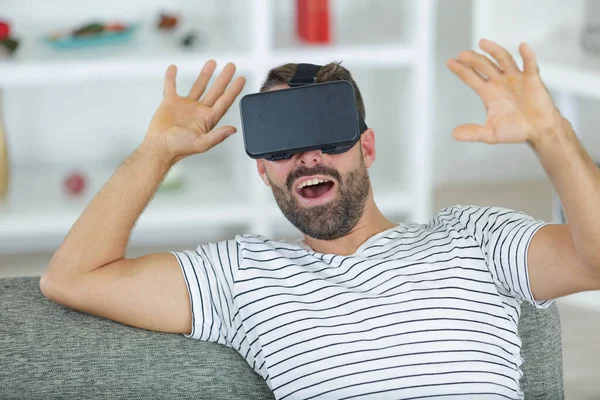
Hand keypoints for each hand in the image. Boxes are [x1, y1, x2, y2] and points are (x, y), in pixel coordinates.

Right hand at [144, 60, 245, 161]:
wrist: (159, 147)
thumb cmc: (179, 148)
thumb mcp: (202, 143)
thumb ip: (218, 136)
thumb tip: (233, 129)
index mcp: (208, 119)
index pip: (225, 101)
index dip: (234, 90)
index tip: (241, 79)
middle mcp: (199, 111)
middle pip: (215, 91)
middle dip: (224, 78)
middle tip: (231, 66)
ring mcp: (185, 106)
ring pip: (198, 86)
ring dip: (205, 75)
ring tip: (212, 63)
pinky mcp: (170, 103)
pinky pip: (171, 86)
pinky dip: (172, 77)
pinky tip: (174, 69)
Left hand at [446, 39, 562, 145]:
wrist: (539, 130)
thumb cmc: (516, 129)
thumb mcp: (491, 133)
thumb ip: (473, 133)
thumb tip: (454, 134)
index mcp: (488, 92)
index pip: (471, 78)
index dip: (461, 70)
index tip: (450, 62)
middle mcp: (500, 81)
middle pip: (484, 65)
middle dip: (473, 60)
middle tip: (462, 54)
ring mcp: (515, 78)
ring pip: (503, 59)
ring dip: (494, 51)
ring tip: (483, 43)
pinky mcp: (532, 79)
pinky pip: (529, 65)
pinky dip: (527, 56)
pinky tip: (522, 47)